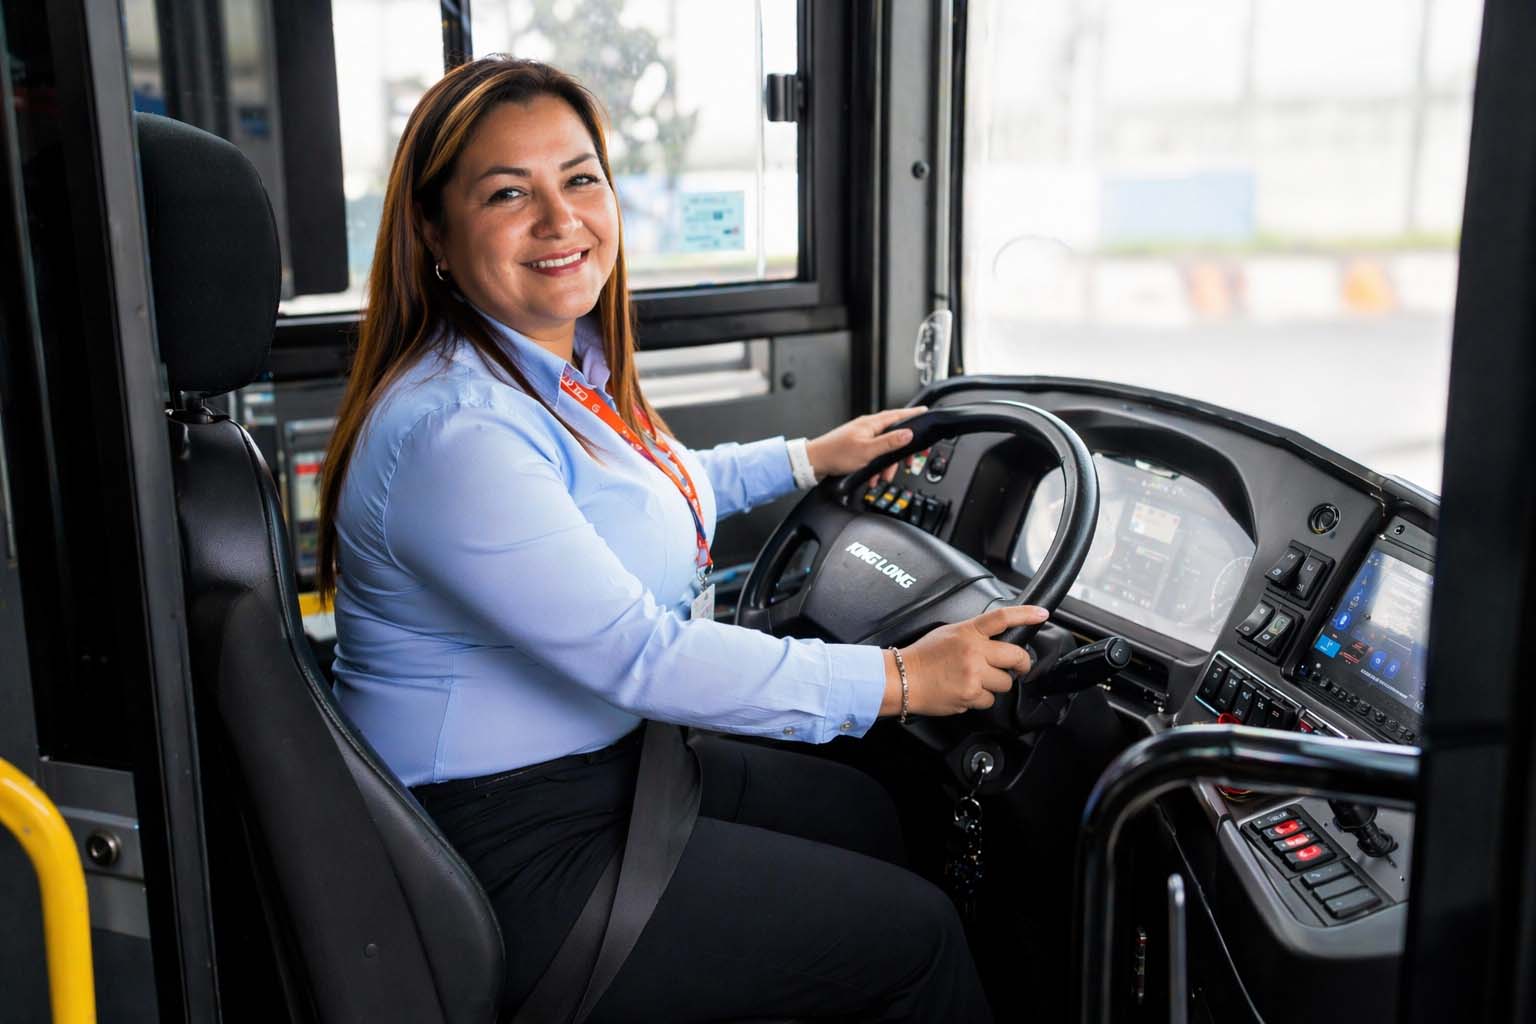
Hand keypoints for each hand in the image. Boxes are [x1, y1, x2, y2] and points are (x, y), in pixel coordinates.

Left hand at [805, 407, 927, 487]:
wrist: (814, 462)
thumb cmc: (836, 454)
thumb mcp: (868, 450)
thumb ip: (890, 442)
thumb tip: (908, 434)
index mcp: (872, 424)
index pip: (898, 415)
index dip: (913, 415)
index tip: (925, 413)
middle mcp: (868, 428)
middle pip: (894, 435)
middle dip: (901, 452)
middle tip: (909, 462)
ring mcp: (862, 437)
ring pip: (884, 449)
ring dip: (886, 465)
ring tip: (883, 477)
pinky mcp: (857, 447)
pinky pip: (873, 456)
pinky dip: (875, 467)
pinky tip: (872, 477)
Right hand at [881, 605, 1047, 716]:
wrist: (902, 679)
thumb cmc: (922, 657)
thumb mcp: (948, 633)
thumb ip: (973, 634)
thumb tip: (995, 640)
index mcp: (968, 632)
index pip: (1002, 618)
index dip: (1026, 615)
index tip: (1042, 614)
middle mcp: (974, 652)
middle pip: (1016, 656)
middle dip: (1021, 664)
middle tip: (1019, 666)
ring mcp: (973, 675)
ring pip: (1005, 683)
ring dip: (996, 684)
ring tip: (976, 681)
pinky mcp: (970, 695)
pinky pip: (990, 700)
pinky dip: (981, 699)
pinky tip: (966, 692)